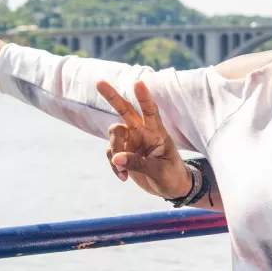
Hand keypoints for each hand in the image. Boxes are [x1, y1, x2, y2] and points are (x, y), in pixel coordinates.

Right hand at [96, 80, 193, 199]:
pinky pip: (111, 154)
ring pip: (114, 135)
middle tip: (99, 82)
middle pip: (125, 110)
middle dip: (112, 96)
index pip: (151, 111)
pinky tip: (123, 177)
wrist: (171, 188)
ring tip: (123, 171)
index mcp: (157, 132)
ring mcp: (131, 141)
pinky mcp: (123, 152)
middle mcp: (142, 132)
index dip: (144, 97)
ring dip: (114, 151)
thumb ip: (138, 163)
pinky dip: (114, 165)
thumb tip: (116, 158)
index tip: (138, 83)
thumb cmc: (172, 176)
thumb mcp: (159, 172)